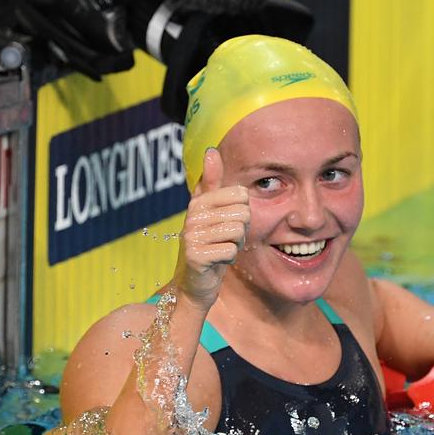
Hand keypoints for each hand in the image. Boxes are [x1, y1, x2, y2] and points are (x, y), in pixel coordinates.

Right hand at [174, 148, 249, 310]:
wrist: (195, 284)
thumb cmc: (209, 245)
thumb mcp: (211, 212)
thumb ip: (211, 182)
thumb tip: (211, 150)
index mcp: (199, 202)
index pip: (240, 194)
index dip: (243, 211)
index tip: (229, 223)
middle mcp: (192, 216)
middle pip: (242, 212)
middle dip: (241, 230)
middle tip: (226, 240)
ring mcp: (191, 235)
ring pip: (237, 231)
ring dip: (235, 245)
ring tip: (221, 250)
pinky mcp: (195, 255)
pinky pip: (230, 250)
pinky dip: (229, 259)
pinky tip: (217, 262)